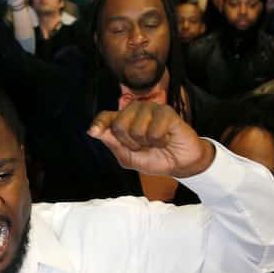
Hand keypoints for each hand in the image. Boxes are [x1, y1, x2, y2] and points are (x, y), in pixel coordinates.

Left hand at [88, 102, 214, 177]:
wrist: (180, 163)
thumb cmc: (155, 158)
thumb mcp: (129, 158)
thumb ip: (113, 144)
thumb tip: (93, 131)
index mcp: (123, 120)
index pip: (105, 117)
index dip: (99, 124)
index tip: (93, 132)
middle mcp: (135, 110)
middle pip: (119, 125)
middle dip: (131, 144)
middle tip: (144, 146)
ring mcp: (151, 109)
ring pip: (137, 129)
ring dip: (147, 143)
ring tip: (156, 142)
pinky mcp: (166, 112)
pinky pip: (154, 130)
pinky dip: (160, 141)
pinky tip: (166, 138)